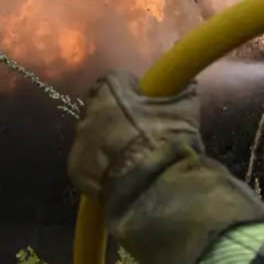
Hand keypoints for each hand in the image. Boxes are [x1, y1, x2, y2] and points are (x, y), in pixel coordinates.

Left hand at [68, 72, 263, 262]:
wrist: (150, 183)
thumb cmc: (167, 139)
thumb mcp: (184, 110)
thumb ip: (182, 93)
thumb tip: (187, 85)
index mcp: (111, 90)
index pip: (116, 79)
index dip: (132, 89)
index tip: (146, 101)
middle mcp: (89, 111)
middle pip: (100, 106)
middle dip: (116, 114)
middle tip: (139, 128)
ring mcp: (80, 141)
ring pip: (92, 134)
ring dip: (106, 139)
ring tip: (130, 154)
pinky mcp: (76, 168)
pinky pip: (88, 161)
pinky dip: (101, 164)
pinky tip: (120, 173)